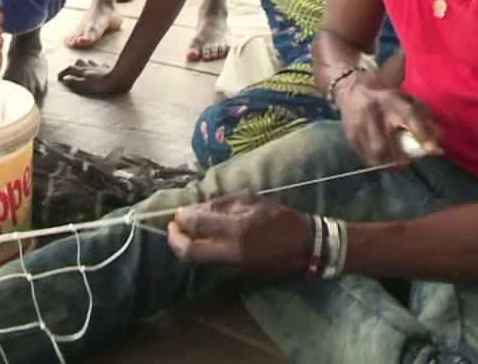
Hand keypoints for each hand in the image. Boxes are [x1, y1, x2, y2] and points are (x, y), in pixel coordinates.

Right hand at [57, 58, 131, 96]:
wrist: (117, 79)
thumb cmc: (101, 84)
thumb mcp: (85, 85)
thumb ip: (74, 82)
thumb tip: (65, 80)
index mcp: (83, 71)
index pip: (69, 69)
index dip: (63, 72)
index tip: (59, 77)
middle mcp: (89, 67)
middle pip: (79, 62)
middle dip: (74, 66)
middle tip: (72, 72)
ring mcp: (98, 67)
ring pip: (89, 62)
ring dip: (85, 65)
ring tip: (84, 70)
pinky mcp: (107, 69)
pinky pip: (100, 65)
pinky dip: (97, 67)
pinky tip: (99, 69)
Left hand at [167, 193, 310, 276]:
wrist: (305, 247)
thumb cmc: (279, 218)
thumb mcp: (251, 200)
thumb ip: (220, 205)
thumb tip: (193, 210)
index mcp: (236, 230)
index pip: (196, 226)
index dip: (181, 218)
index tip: (178, 212)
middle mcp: (231, 252)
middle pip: (188, 252)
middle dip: (174, 238)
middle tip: (172, 226)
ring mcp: (232, 267)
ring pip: (196, 261)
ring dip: (184, 247)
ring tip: (185, 231)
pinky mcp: (236, 275)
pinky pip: (209, 264)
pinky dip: (199, 253)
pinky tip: (201, 241)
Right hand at [335, 72, 443, 165]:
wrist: (354, 91)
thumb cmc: (388, 99)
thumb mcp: (410, 102)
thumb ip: (427, 121)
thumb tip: (440, 144)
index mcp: (393, 101)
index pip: (410, 117)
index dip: (423, 134)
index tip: (434, 150)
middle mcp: (374, 112)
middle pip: (385, 143)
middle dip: (399, 159)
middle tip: (408, 163)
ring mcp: (359, 125)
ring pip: (373, 152)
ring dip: (387, 164)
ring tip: (396, 165)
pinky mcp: (350, 135)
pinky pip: (363, 155)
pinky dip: (375, 162)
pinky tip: (382, 161)